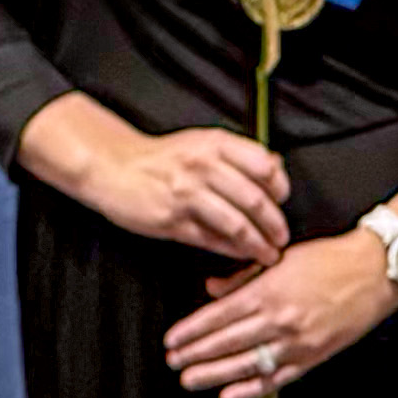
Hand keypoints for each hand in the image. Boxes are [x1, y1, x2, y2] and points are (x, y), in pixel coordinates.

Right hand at [73, 119, 292, 268]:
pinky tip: (243, 255)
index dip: (281, 189)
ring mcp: (187, 194)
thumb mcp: (200, 143)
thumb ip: (237, 154)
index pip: (265, 166)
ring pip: (236, 224)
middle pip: (255, 200)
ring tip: (268, 253)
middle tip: (282, 238)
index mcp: (215, 144)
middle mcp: (204, 166)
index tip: (283, 202)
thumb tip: (276, 168)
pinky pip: (212, 240)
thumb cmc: (161, 159)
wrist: (114, 167)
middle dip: (275, 224)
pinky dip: (232, 251)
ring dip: (258, 244)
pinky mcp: (172, 220)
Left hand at [164, 236, 397, 397]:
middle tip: (174, 362)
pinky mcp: (313, 357)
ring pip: (246, 363)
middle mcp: (280, 319)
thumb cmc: (330, 260)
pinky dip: (251, 389)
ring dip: (214, 375)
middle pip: (227, 342)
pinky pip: (276, 378)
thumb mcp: (282, 257)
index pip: (219, 316)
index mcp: (269, 291)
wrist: (375, 272)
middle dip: (196, 355)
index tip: (172, 341)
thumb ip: (244, 275)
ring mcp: (297, 342)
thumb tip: (212, 289)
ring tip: (191, 380)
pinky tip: (230, 396)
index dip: (192, 331)